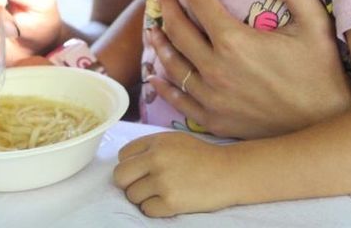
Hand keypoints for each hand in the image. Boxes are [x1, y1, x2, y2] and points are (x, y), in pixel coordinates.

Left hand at [114, 132, 235, 216]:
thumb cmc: (202, 156)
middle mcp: (157, 159)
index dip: (130, 164)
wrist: (229, 172)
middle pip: (120, 176)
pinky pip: (147, 210)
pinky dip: (155, 209)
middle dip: (129, 183)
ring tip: (162, 192)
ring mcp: (163, 181)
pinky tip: (170, 201)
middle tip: (144, 185)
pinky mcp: (171, 202)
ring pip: (132, 195)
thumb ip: (150, 148)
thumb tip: (127, 164)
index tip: (141, 170)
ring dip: (143, 197)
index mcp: (157, 141)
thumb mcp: (175, 141)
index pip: (123, 155)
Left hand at [144, 0, 350, 138]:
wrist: (325, 122)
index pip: (198, 0)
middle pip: (177, 30)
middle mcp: (215, 69)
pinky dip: (163, 84)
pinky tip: (155, 74)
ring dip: (160, 41)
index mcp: (234, 41)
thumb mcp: (314, 22)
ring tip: (152, 26)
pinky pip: (179, 99)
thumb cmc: (321, 70)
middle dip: (167, 4)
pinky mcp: (213, 120)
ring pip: (173, 64)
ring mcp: (211, 98)